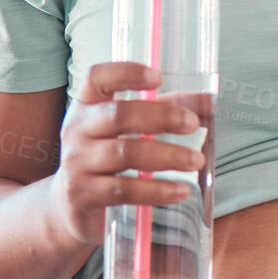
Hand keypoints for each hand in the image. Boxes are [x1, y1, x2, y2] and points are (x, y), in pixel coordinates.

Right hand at [49, 61, 206, 247]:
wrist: (69, 205)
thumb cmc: (106, 157)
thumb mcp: (127, 130)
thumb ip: (164, 111)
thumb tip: (208, 101)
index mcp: (86, 105)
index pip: (98, 77)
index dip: (127, 73)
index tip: (158, 77)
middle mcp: (76, 129)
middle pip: (118, 115)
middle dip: (161, 117)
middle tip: (192, 124)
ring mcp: (76, 163)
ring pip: (125, 153)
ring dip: (167, 155)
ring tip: (196, 160)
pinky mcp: (83, 195)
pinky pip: (124, 190)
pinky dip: (156, 190)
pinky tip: (181, 191)